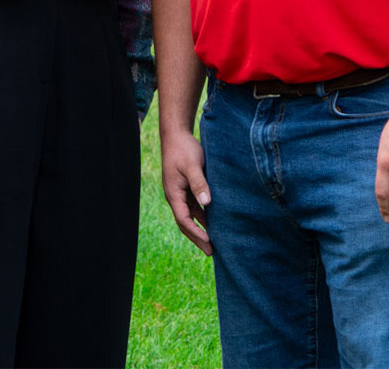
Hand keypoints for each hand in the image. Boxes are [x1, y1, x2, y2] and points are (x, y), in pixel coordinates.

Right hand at [160, 127, 212, 254]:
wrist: (177, 135)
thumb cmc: (184, 149)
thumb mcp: (192, 166)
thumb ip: (199, 184)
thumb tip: (207, 203)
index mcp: (174, 194)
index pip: (184, 220)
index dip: (196, 233)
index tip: (209, 243)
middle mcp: (176, 197)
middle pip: (186, 223)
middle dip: (197, 237)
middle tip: (211, 252)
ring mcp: (181, 193)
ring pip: (191, 216)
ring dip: (201, 229)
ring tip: (214, 243)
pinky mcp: (187, 188)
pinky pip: (195, 207)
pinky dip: (203, 217)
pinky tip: (214, 223)